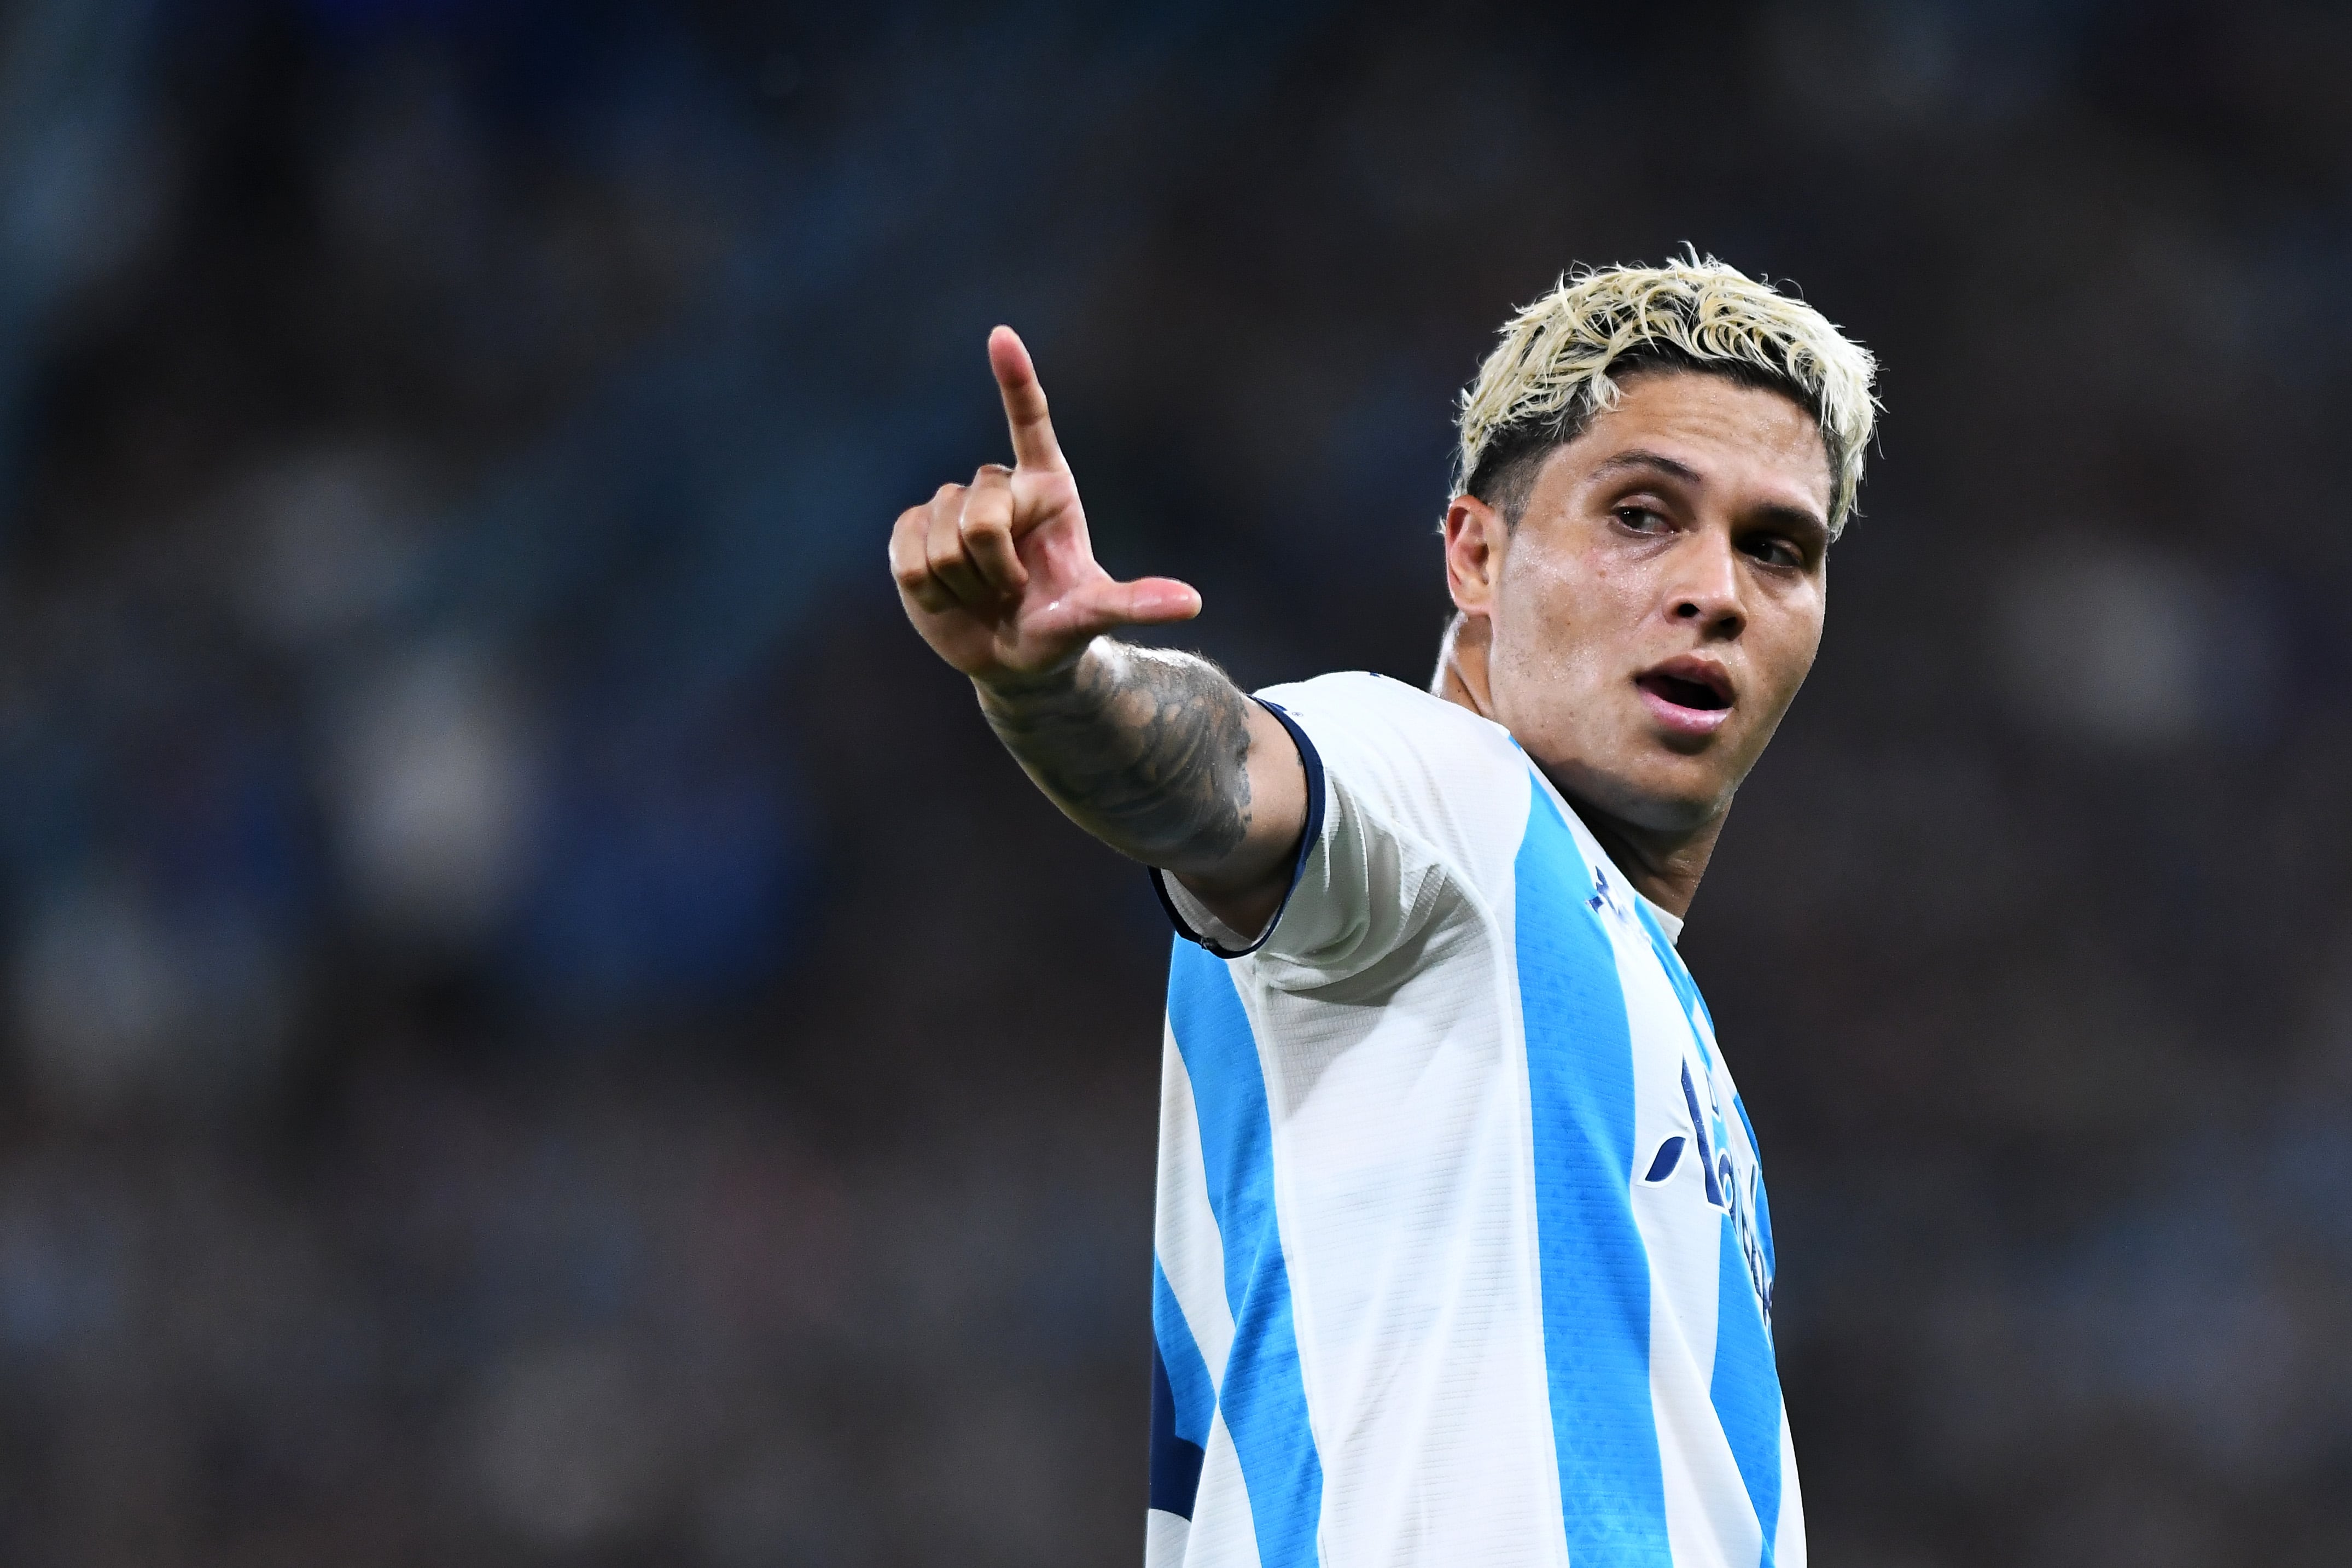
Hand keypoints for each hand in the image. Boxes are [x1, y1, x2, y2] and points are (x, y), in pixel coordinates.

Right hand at [891, 327, 1200, 685]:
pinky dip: (927, 588)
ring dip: (962, 582)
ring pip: (942, 537)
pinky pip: (907, 553)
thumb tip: (1192, 602)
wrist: (1012, 660)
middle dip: (993, 566)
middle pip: (979, 513)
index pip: (1029, 423)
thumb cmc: (1061, 628)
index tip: (1001, 336)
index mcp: (1047, 488)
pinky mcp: (911, 533)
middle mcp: (999, 488)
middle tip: (1009, 591)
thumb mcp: (1098, 616)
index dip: (1016, 381)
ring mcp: (950, 508)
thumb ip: (1136, 603)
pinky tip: (946, 597)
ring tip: (982, 594)